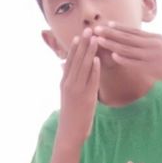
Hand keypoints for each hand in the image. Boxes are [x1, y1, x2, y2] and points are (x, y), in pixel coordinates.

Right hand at [58, 28, 100, 146]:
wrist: (69, 132)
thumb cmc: (71, 114)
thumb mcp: (66, 95)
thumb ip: (68, 80)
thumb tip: (65, 67)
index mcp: (64, 82)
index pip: (69, 61)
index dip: (75, 48)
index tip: (79, 35)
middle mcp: (68, 84)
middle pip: (76, 60)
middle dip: (83, 45)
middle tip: (88, 30)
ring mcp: (76, 90)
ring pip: (83, 67)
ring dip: (89, 52)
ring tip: (95, 39)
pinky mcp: (85, 97)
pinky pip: (90, 80)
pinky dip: (93, 69)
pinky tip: (97, 59)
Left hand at [93, 22, 161, 87]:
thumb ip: (153, 46)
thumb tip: (143, 45)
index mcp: (155, 38)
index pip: (133, 31)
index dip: (118, 27)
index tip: (105, 23)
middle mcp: (152, 43)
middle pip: (127, 36)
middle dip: (110, 32)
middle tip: (95, 28)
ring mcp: (152, 55)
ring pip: (127, 48)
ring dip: (112, 43)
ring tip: (98, 39)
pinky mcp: (153, 67)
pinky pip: (135, 62)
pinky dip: (123, 58)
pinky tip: (112, 55)